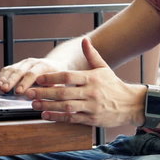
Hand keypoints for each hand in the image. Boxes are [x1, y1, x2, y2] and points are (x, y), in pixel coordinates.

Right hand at [0, 57, 64, 94]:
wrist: (55, 65)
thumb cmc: (57, 77)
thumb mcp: (57, 83)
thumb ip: (48, 89)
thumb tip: (37, 97)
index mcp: (43, 66)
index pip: (32, 74)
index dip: (25, 83)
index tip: (19, 92)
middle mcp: (32, 62)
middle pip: (19, 71)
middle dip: (11, 81)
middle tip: (5, 90)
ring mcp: (24, 63)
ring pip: (11, 69)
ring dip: (4, 79)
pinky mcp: (17, 65)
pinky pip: (7, 69)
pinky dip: (1, 77)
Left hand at [24, 37, 145, 127]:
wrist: (130, 104)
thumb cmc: (113, 85)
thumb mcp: (103, 67)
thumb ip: (92, 54)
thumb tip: (85, 40)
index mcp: (92, 78)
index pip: (68, 77)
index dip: (52, 78)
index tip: (39, 78)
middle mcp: (91, 92)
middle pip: (64, 92)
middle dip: (44, 93)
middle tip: (29, 93)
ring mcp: (91, 107)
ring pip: (66, 107)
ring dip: (48, 106)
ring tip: (34, 105)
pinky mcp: (91, 119)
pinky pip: (72, 119)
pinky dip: (58, 117)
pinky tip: (46, 115)